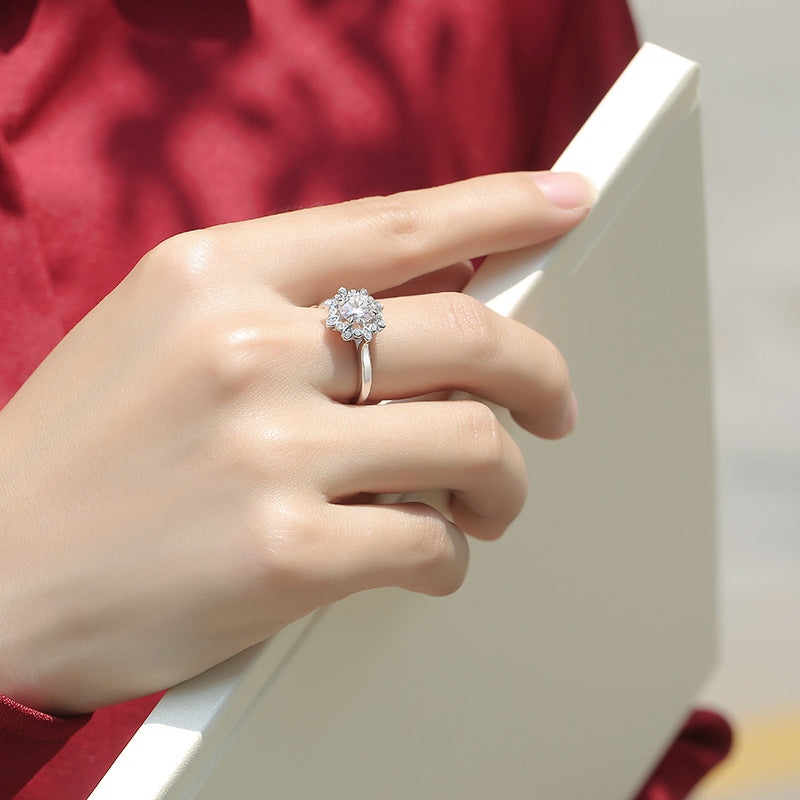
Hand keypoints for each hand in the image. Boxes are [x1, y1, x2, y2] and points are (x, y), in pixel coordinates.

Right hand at [0, 172, 591, 714]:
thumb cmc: (82, 454)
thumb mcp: (166, 335)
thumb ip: (284, 309)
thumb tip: (412, 310)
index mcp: (215, 272)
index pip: (399, 222)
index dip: (501, 207)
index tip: (563, 203)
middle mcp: (247, 348)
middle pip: (467, 335)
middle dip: (540, 375)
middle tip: (555, 409)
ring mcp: (267, 452)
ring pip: (470, 443)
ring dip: (502, 480)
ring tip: (488, 502)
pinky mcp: (282, 553)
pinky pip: (428, 542)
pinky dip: (451, 555)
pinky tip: (433, 560)